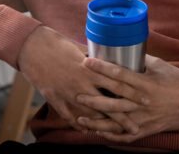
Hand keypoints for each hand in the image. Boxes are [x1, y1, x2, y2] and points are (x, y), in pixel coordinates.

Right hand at [17, 26, 143, 132]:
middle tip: (137, 127)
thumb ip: (92, 61)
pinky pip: (70, 117)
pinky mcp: (55, 99)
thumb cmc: (56, 44)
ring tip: (115, 134)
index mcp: (90, 68)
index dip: (133, 93)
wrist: (32, 47)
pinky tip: (89, 130)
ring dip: (105, 126)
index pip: (117, 83)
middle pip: (108, 104)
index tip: (146, 100)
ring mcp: (68, 93)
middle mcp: (81, 83)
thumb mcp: (78, 50)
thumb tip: (106, 64)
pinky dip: (80, 124)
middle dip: (124, 117)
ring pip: (91, 115)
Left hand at [75, 54, 178, 142]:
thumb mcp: (158, 66)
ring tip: (80, 117)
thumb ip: (138, 61)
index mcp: (146, 84)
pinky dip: (111, 135)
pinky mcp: (146, 129)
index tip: (86, 61)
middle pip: (115, 100)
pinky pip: (126, 135)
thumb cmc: (176, 80)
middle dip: (94, 97)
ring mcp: (144, 118)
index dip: (102, 68)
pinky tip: (97, 132)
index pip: (120, 75)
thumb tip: (119, 50)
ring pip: (117, 121)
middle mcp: (144, 102)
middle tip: (77, 92)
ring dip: (97, 121)